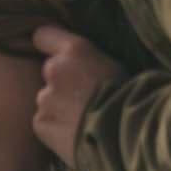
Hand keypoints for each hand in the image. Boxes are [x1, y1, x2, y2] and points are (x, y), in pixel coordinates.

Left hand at [31, 24, 125, 166]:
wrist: (124, 134)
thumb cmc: (129, 99)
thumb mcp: (113, 65)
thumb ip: (89, 61)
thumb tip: (82, 66)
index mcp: (74, 50)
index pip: (43, 36)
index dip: (48, 46)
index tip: (56, 55)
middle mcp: (53, 70)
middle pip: (48, 73)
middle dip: (61, 84)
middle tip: (82, 99)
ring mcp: (44, 98)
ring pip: (46, 100)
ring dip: (58, 107)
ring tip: (82, 120)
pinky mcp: (41, 123)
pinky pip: (44, 122)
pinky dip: (55, 128)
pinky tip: (74, 134)